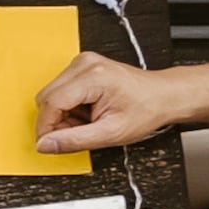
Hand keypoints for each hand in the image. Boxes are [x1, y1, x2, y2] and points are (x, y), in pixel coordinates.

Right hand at [36, 54, 191, 153]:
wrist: (163, 95)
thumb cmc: (146, 109)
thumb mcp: (110, 133)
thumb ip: (74, 140)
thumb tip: (45, 145)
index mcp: (93, 77)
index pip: (51, 102)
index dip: (46, 127)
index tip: (50, 143)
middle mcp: (85, 64)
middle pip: (47, 97)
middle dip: (57, 121)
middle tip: (79, 131)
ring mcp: (83, 63)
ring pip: (51, 95)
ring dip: (64, 114)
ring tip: (88, 120)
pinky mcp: (82, 67)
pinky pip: (60, 90)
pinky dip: (70, 106)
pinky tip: (87, 111)